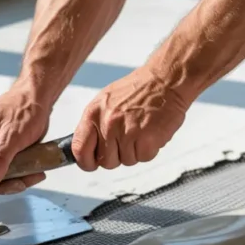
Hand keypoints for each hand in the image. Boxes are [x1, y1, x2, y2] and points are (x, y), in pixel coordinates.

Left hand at [71, 68, 188, 170]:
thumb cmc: (139, 89)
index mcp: (93, 113)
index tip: (92, 164)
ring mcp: (126, 132)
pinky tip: (152, 132)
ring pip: (127, 161)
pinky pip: (144, 158)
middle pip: (107, 161)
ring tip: (142, 130)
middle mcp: (107, 124)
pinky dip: (150, 149)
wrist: (165, 80)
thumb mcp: (107, 101)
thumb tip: (89, 148)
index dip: (86, 161)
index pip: (79, 148)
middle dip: (118, 155)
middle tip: (129, 138)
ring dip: (136, 151)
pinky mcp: (145, 139)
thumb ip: (96, 124)